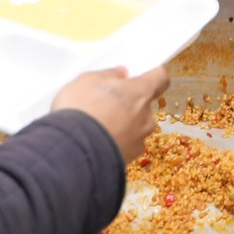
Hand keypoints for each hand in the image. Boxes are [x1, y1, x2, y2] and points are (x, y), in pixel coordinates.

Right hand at [52, 65, 170, 162]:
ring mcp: (139, 140)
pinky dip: (115, 143)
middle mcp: (146, 117)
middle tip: (105, 103)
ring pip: (135, 128)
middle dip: (129, 104)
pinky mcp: (129, 159)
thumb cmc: (81, 109)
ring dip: (122, 125)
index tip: (144, 75)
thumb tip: (120, 74)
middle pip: (144, 105)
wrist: (73, 151)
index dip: (154, 75)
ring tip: (96, 125)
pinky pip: (125, 146)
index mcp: (140, 92)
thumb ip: (108, 75)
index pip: (160, 78)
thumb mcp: (87, 80)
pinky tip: (97, 142)